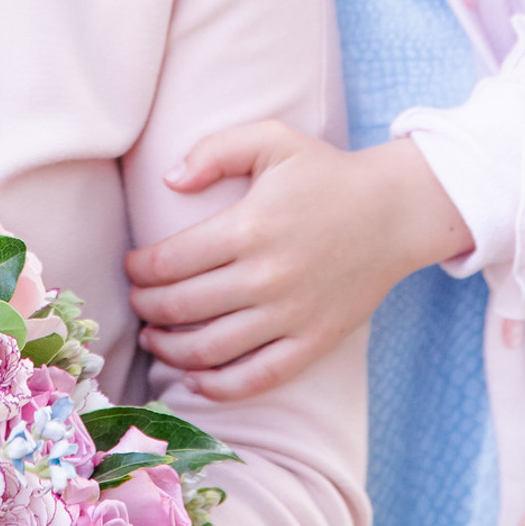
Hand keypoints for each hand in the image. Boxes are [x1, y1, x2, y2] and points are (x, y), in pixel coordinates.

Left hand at [125, 122, 473, 400]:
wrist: (393, 212)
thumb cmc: (325, 172)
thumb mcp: (270, 138)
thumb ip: (215, 150)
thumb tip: (168, 179)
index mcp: (250, 227)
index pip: (171, 261)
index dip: (139, 270)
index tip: (131, 267)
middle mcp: (266, 277)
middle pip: (183, 307)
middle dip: (146, 308)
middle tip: (136, 302)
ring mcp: (291, 315)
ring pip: (211, 349)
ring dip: (170, 349)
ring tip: (154, 338)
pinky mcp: (313, 342)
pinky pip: (258, 378)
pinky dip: (220, 387)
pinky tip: (195, 379)